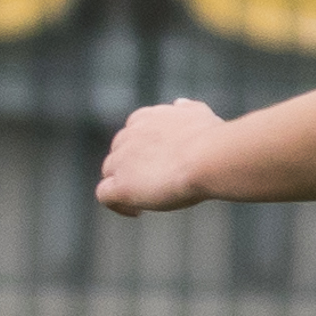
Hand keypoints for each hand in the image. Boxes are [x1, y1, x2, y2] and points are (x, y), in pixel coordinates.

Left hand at [97, 99, 226, 216]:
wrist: (208, 157)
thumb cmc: (210, 139)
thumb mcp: (199, 115)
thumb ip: (186, 110)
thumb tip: (179, 104)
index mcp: (143, 119)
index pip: (132, 135)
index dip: (142, 151)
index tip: (159, 164)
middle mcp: (127, 136)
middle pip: (119, 154)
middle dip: (133, 169)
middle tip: (156, 185)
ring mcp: (120, 161)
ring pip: (110, 173)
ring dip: (124, 185)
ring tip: (147, 200)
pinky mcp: (120, 185)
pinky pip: (104, 195)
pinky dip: (117, 204)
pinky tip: (136, 211)